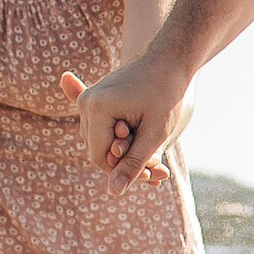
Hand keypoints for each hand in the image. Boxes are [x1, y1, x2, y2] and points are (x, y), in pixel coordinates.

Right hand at [71, 40, 187, 184]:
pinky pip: (96, 126)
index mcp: (97, 108)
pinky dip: (111, 136)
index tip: (150, 172)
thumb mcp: (154, 134)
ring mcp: (87, 99)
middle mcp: (86, 102)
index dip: (123, 170)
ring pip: (99, 142)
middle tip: (157, 167)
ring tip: (153, 154)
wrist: (168, 62)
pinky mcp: (93, 99)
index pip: (100, 158)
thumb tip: (113, 192)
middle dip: (125, 162)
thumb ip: (133, 164)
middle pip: (98, 151)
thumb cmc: (166, 95)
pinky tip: (97, 112)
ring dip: (123, 151)